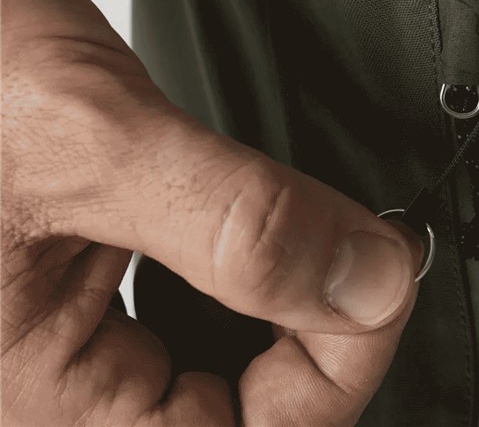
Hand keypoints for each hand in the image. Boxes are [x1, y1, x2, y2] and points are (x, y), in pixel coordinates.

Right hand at [1, 0, 421, 425]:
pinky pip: (197, 316)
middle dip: (322, 325)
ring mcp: (71, 343)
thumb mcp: (93, 139)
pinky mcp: (90, 293)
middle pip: (247, 411)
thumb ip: (237, 221)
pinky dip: (253, 271)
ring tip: (317, 235)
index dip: (342, 362)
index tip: (382, 268)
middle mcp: (52, 391)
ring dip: (290, 299)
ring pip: (227, 363)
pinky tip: (259, 231)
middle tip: (358, 245)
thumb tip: (369, 280)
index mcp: (35, 403)